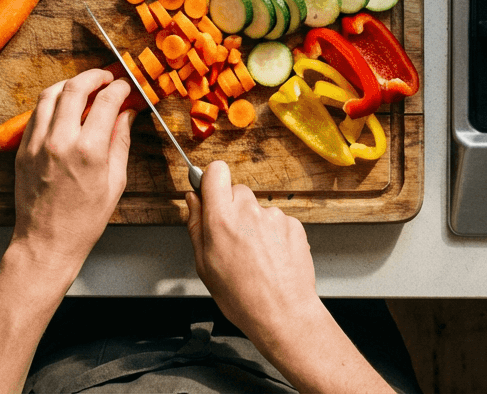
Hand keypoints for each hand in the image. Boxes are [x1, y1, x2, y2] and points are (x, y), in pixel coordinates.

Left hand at [8, 68, 134, 280]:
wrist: (46, 242)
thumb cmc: (84, 220)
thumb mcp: (115, 182)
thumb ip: (121, 141)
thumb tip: (127, 115)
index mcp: (89, 150)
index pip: (106, 101)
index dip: (119, 88)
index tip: (125, 87)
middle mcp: (60, 141)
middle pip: (75, 87)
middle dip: (94, 76)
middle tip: (106, 77)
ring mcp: (37, 143)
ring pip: (50, 94)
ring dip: (70, 84)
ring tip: (84, 87)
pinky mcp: (23, 150)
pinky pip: (36, 113)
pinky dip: (51, 103)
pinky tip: (64, 107)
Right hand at [185, 161, 322, 339]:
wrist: (283, 314)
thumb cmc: (242, 297)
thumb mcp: (204, 265)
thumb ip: (196, 225)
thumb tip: (192, 199)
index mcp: (222, 219)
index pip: (216, 171)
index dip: (212, 179)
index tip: (210, 192)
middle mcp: (249, 211)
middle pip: (237, 191)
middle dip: (233, 208)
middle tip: (232, 238)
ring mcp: (274, 217)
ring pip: (258, 209)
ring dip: (255, 224)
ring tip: (255, 257)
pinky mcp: (293, 224)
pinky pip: (277, 221)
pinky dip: (273, 235)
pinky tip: (271, 259)